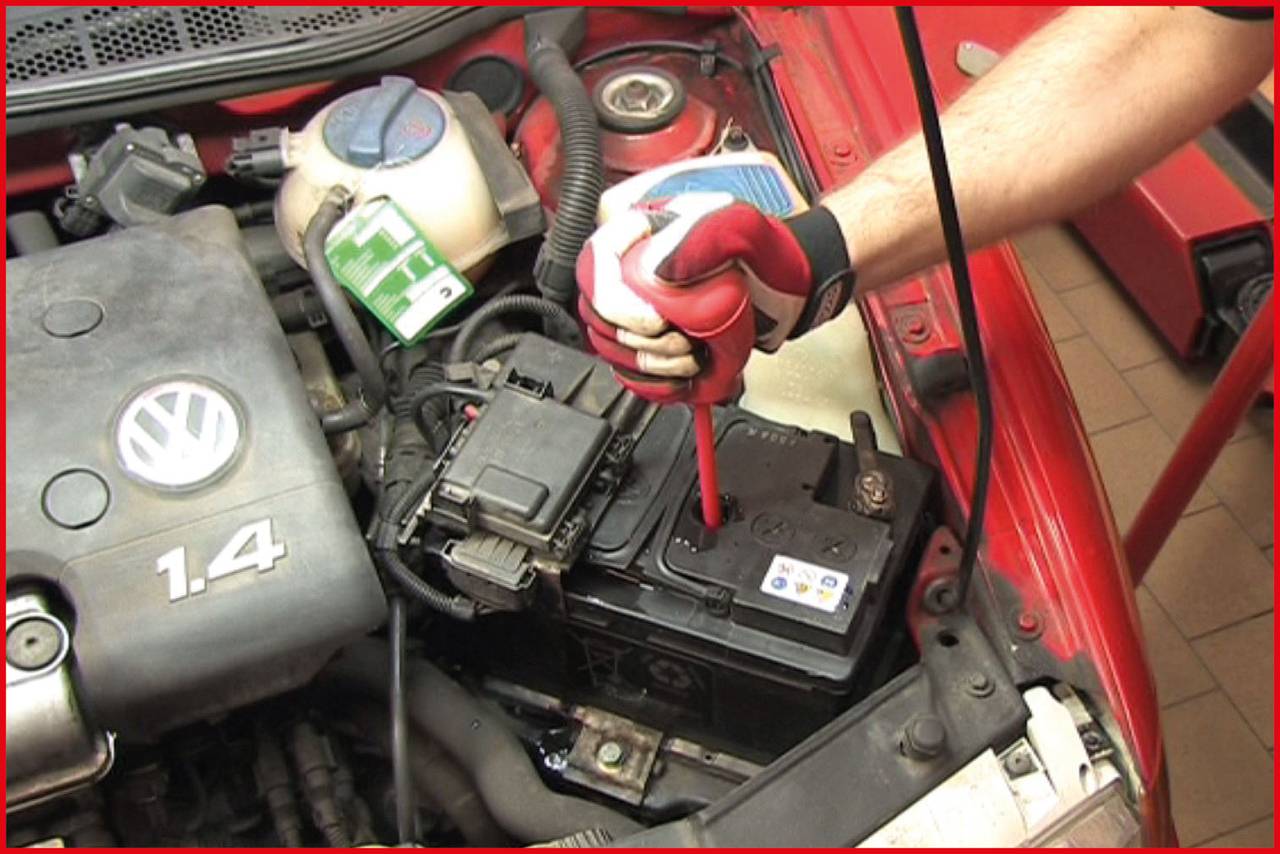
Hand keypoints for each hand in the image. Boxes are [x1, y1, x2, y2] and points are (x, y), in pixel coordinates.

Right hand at [576, 193, 853, 390]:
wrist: (786, 286)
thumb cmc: (766, 252)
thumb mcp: (741, 228)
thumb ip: (702, 236)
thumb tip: (656, 269)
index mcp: (638, 233)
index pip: (595, 265)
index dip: (613, 301)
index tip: (654, 322)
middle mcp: (627, 269)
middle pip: (598, 314)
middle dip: (638, 341)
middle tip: (682, 344)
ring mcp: (636, 307)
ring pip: (610, 347)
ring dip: (649, 366)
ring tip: (691, 358)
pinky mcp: (649, 340)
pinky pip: (630, 370)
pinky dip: (654, 383)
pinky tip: (685, 375)